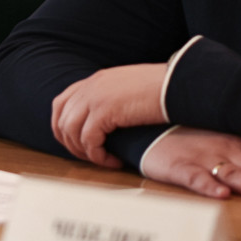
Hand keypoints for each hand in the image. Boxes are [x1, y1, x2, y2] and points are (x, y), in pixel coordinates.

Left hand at [51, 63, 166, 167]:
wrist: (179, 82)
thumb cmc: (164, 89)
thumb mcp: (130, 89)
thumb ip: (113, 99)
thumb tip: (109, 120)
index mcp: (95, 80)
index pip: (61, 103)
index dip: (62, 127)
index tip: (76, 144)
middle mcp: (90, 86)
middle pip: (61, 119)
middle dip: (70, 144)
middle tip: (90, 157)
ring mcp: (95, 97)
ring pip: (71, 131)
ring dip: (84, 151)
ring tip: (103, 160)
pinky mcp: (104, 110)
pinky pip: (89, 140)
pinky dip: (98, 155)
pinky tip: (114, 161)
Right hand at [140, 126, 240, 199]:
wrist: (149, 128)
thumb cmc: (190, 138)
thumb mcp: (222, 141)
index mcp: (237, 143)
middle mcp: (223, 149)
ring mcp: (201, 158)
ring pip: (231, 172)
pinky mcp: (178, 167)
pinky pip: (195, 178)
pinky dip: (208, 186)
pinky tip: (221, 195)